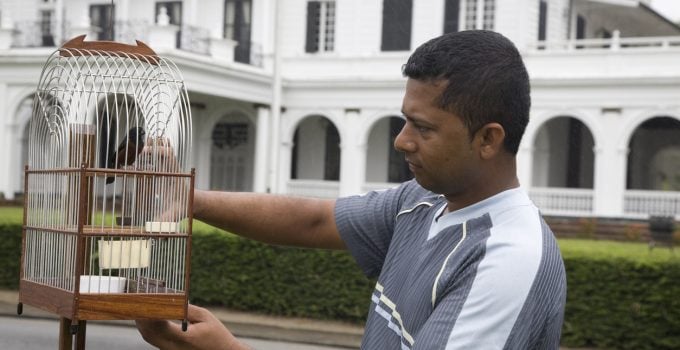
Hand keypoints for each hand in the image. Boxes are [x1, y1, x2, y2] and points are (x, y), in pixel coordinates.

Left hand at [136, 304, 250, 349]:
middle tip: (137, 300)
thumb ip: (186, 309)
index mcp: (184, 338)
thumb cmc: (216, 335)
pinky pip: (154, 340)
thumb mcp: (205, 317)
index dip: (150, 312)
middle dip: (141, 316)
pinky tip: (147, 318)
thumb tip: (170, 299)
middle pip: (149, 333)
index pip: (160, 324)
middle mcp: (174, 347)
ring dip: (142, 322)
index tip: (145, 299)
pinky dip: (148, 328)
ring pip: (149, 338)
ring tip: (139, 306)